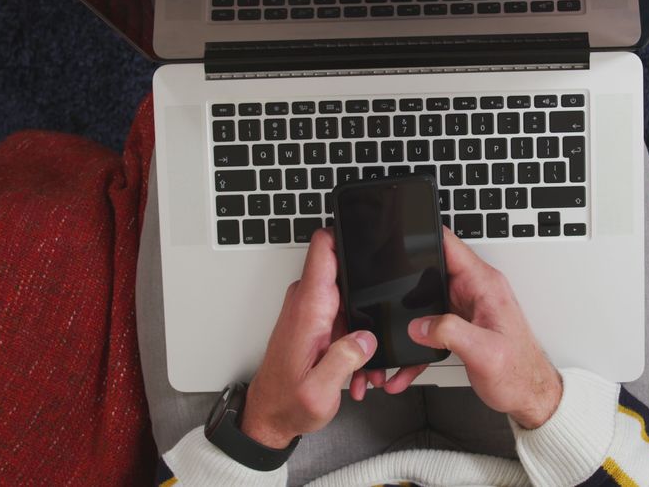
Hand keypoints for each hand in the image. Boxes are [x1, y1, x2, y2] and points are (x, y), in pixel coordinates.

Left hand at [239, 228, 412, 448]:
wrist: (270, 416)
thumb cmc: (287, 402)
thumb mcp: (320, 389)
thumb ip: (345, 359)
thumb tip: (368, 336)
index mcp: (309, 308)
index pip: (323, 248)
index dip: (346, 233)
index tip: (369, 234)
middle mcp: (308, 302)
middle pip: (347, 273)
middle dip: (370, 296)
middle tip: (377, 332)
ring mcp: (312, 310)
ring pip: (351, 300)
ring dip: (363, 329)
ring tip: (362, 366)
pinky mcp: (316, 322)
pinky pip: (345, 318)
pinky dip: (354, 340)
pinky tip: (354, 368)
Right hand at [403, 227, 562, 428]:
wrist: (530, 396)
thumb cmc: (520, 373)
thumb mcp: (485, 352)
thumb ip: (450, 332)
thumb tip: (419, 325)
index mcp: (484, 285)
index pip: (450, 245)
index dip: (424, 237)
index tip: (399, 240)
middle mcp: (475, 291)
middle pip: (430, 272)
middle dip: (404, 285)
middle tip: (383, 303)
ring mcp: (467, 308)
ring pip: (426, 302)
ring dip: (408, 321)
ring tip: (391, 342)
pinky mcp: (461, 326)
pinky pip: (431, 327)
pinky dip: (416, 345)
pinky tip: (405, 365)